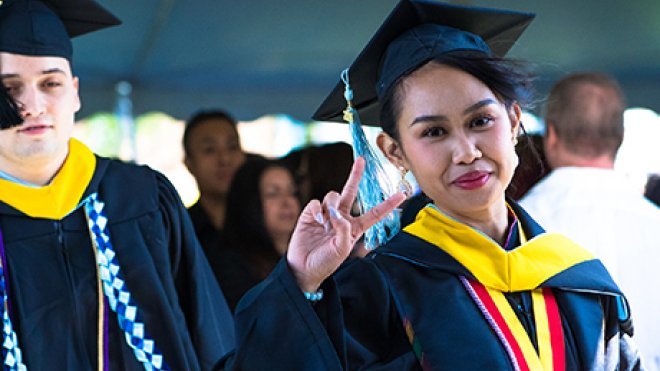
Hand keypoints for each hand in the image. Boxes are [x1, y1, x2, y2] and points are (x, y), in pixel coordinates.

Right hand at [286, 157, 405, 292]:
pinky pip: (316, 203)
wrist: (303, 268)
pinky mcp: (310, 214)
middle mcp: (341, 218)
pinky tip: (316, 221)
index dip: (388, 204)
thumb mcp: (341, 250)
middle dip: (355, 175)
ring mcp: (326, 214)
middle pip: (351, 192)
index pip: (375, 213)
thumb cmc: (325, 263)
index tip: (402, 194)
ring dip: (331, 206)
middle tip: (361, 160)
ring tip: (325, 223)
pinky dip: (317, 210)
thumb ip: (343, 229)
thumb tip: (335, 211)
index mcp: (355, 228)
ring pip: (333, 196)